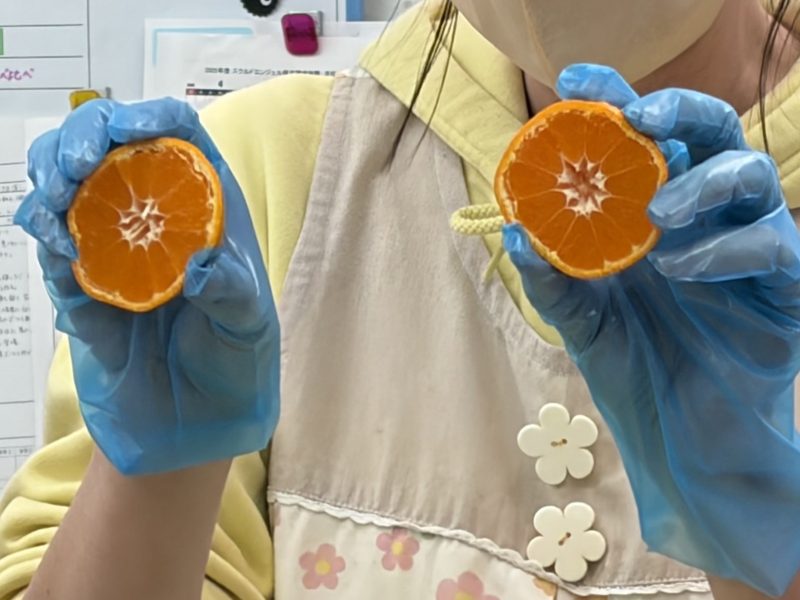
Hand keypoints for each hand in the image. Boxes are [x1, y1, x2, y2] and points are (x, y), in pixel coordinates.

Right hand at [15, 99, 279, 475]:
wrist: (197, 425)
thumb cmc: (236, 367)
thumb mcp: (249, 330)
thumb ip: (233, 297)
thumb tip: (200, 266)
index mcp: (210, 211)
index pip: (179, 136)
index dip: (151, 115)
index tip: (129, 125)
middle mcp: (160, 220)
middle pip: (110, 146)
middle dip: (82, 140)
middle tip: (75, 167)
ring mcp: (117, 248)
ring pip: (68, 185)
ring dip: (51, 181)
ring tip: (58, 211)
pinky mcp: (84, 285)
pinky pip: (53, 249)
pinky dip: (47, 240)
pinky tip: (60, 253)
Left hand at [504, 64, 799, 595]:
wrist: (681, 442)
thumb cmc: (633, 370)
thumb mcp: (580, 322)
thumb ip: (552, 278)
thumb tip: (515, 230)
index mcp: (649, 215)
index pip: (640, 141)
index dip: (613, 101)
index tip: (573, 83)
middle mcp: (701, 220)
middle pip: (708, 133)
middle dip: (675, 110)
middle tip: (639, 115)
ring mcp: (745, 248)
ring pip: (750, 174)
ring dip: (702, 181)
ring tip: (658, 215)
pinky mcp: (782, 287)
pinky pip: (773, 243)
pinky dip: (727, 246)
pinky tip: (683, 268)